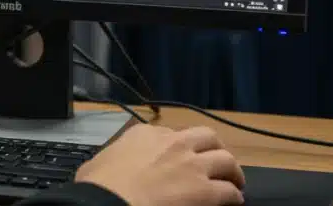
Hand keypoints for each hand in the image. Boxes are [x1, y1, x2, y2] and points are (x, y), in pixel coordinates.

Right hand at [75, 124, 245, 205]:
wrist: (109, 202)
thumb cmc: (99, 186)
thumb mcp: (100, 161)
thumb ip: (116, 156)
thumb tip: (112, 166)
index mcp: (144, 134)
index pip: (170, 133)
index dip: (177, 147)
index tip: (178, 158)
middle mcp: (173, 143)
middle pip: (207, 137)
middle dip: (214, 148)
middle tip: (216, 163)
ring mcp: (192, 165)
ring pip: (226, 160)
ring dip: (231, 171)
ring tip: (233, 182)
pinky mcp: (205, 191)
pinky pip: (230, 191)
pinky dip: (233, 197)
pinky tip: (232, 202)